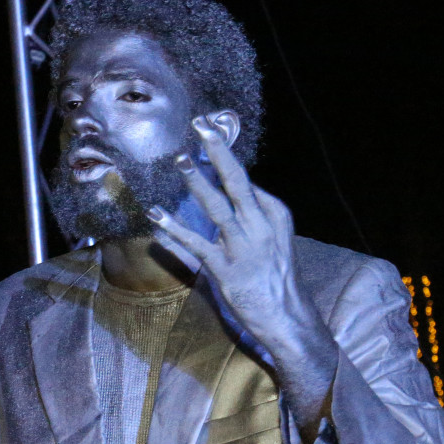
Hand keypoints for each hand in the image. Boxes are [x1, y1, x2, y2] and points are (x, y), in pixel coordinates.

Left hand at [147, 115, 301, 342]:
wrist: (287, 318)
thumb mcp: (275, 238)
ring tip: (179, 159)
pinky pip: (196, 244)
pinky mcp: (226, 269)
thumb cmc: (277, 278)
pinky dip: (174, 228)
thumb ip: (255, 215)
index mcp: (274, 215)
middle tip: (201, 126)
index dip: (224, 155)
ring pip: (217, 206)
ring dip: (197, 181)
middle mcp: (261, 226)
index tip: (208, 132)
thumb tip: (233, 193)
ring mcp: (244, 247)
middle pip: (237, 181)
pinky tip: (156, 214)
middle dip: (218, 151)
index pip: (245, 181)